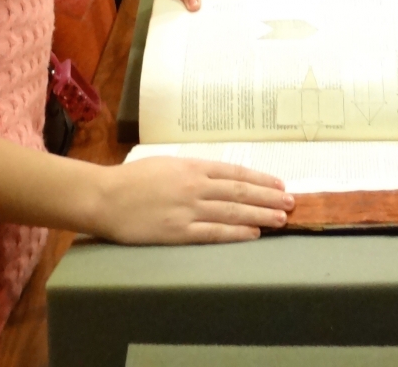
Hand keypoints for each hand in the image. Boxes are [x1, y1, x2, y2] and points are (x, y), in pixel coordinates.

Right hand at [93, 156, 293, 243]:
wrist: (106, 197)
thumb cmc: (133, 179)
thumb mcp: (167, 164)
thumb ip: (193, 171)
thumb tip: (219, 177)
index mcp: (192, 166)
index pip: (235, 173)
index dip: (260, 179)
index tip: (279, 184)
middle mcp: (195, 186)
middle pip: (240, 192)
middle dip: (269, 197)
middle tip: (292, 201)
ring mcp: (188, 210)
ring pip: (233, 211)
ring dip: (260, 215)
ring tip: (282, 218)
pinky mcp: (178, 232)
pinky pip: (213, 233)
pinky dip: (236, 233)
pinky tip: (253, 234)